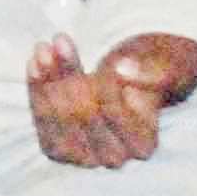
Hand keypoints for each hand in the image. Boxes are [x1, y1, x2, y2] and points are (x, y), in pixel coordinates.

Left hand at [27, 33, 196, 167]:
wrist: (124, 81)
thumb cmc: (146, 72)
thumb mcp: (161, 66)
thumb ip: (150, 70)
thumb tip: (123, 68)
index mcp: (143, 144)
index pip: (115, 112)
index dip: (106, 84)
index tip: (107, 60)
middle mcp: (114, 157)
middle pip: (83, 114)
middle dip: (71, 74)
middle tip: (61, 38)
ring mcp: (83, 156)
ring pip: (58, 117)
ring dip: (48, 78)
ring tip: (45, 46)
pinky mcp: (59, 149)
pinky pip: (41, 121)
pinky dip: (36, 90)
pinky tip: (35, 63)